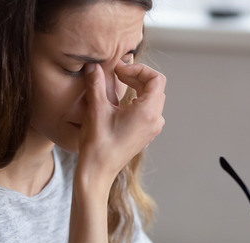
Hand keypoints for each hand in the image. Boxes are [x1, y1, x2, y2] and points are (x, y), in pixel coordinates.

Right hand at [76, 62, 165, 188]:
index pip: (156, 79)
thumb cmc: (98, 143)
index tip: (119, 70)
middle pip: (155, 87)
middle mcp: (155, 120)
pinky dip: (137, 100)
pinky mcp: (145, 135)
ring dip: (137, 87)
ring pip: (152, 99)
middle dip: (137, 76)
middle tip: (116, 74)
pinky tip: (120, 103)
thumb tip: (93, 65)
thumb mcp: (96, 108)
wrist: (98, 171)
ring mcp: (152, 129)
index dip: (138, 68)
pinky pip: (148, 111)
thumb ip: (96, 83)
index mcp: (148, 112)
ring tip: (118, 85)